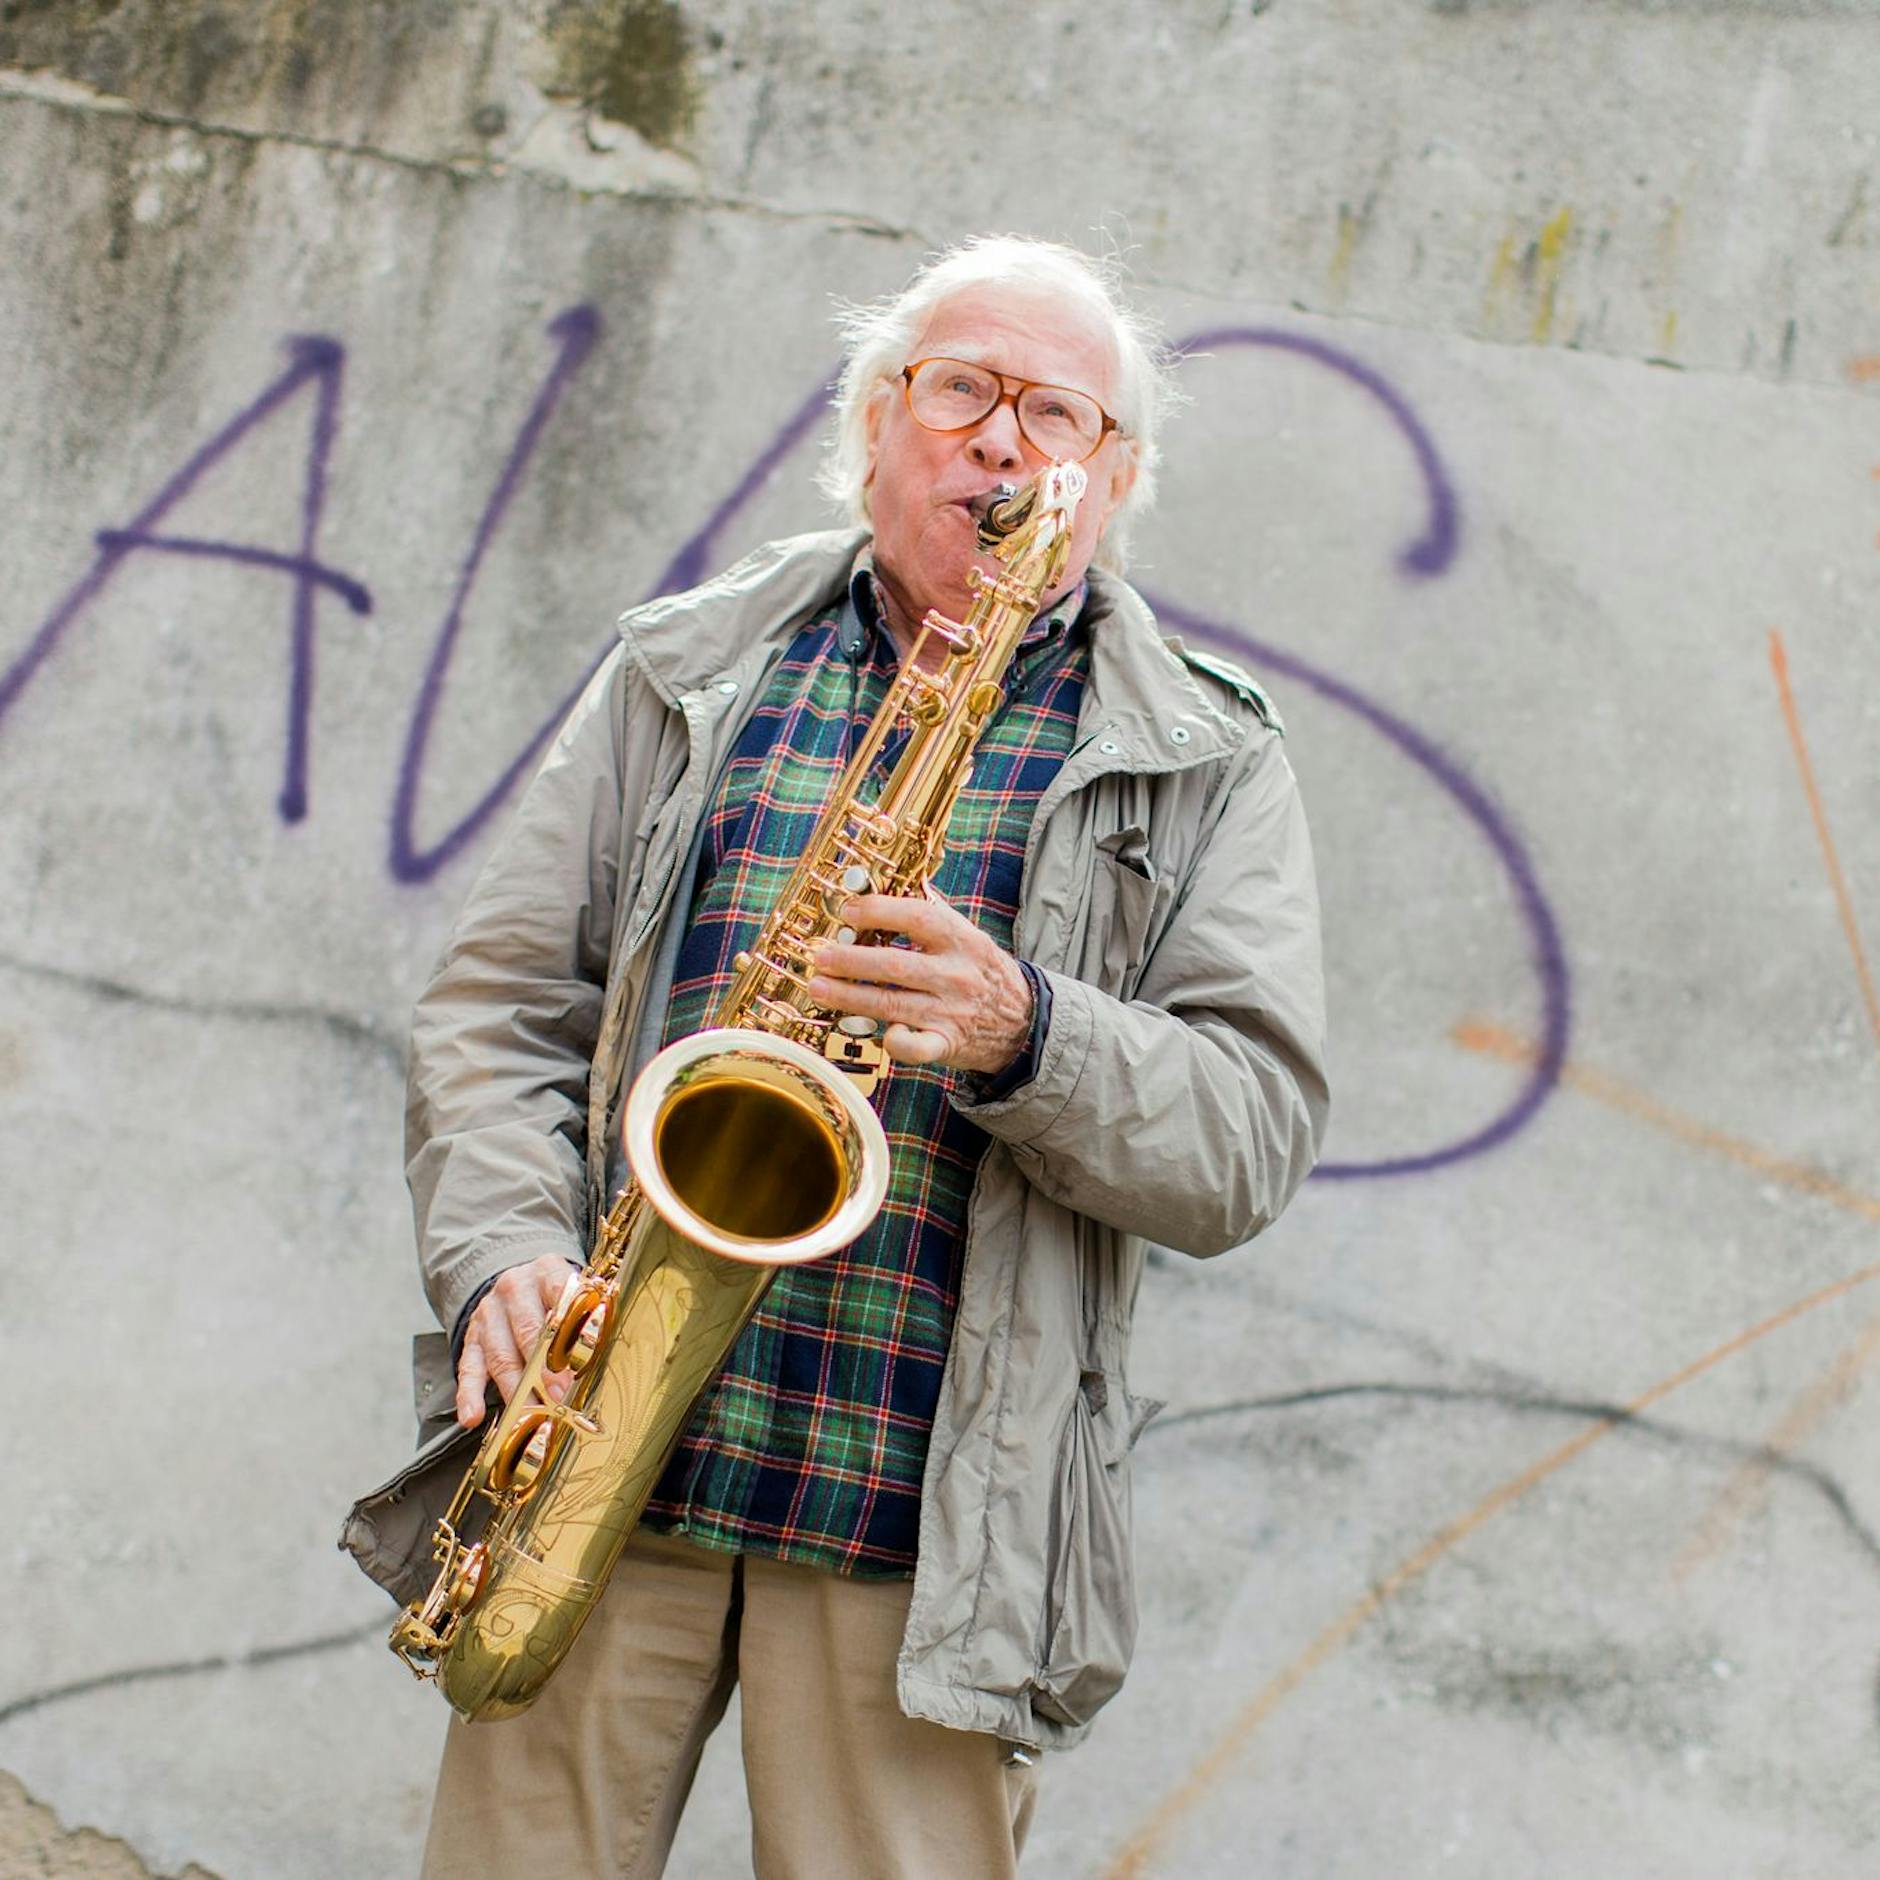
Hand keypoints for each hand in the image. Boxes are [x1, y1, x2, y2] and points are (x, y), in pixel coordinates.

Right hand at [455, 1254, 580, 1428]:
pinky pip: (469, 1368)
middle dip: (543, 1369)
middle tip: (558, 1397)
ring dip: (516, 1390)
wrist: (520, 1279)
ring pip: (501, 1355)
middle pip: (528, 1331)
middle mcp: (514, 1289)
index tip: (577, 1363)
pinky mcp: (472, 1338)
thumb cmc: (557, 1295)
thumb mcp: (576, 1291)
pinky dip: (469, 1395)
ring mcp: (489, 1314)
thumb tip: (596, 1360)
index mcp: (547, 1272)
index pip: (560, 1296)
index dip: (568, 1331)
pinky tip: (472, 1417)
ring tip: (530, 1414)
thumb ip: (586, 1318)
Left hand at [806, 890, 1032, 1073]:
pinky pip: (916, 1048)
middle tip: (821, 957)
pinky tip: (877, 1033)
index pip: (917, 917)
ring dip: (849, 996)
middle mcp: (956, 975)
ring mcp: (950, 1011)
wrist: (1022, 1020)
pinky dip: (895, 1042)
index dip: (878, 912)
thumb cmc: (981, 972)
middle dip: (850, 960)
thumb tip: (884, 888)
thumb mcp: (967, 936)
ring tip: (818, 988)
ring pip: (892, 1004)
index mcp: (961, 940)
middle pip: (894, 965)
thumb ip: (931, 915)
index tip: (847, 912)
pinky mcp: (946, 1044)